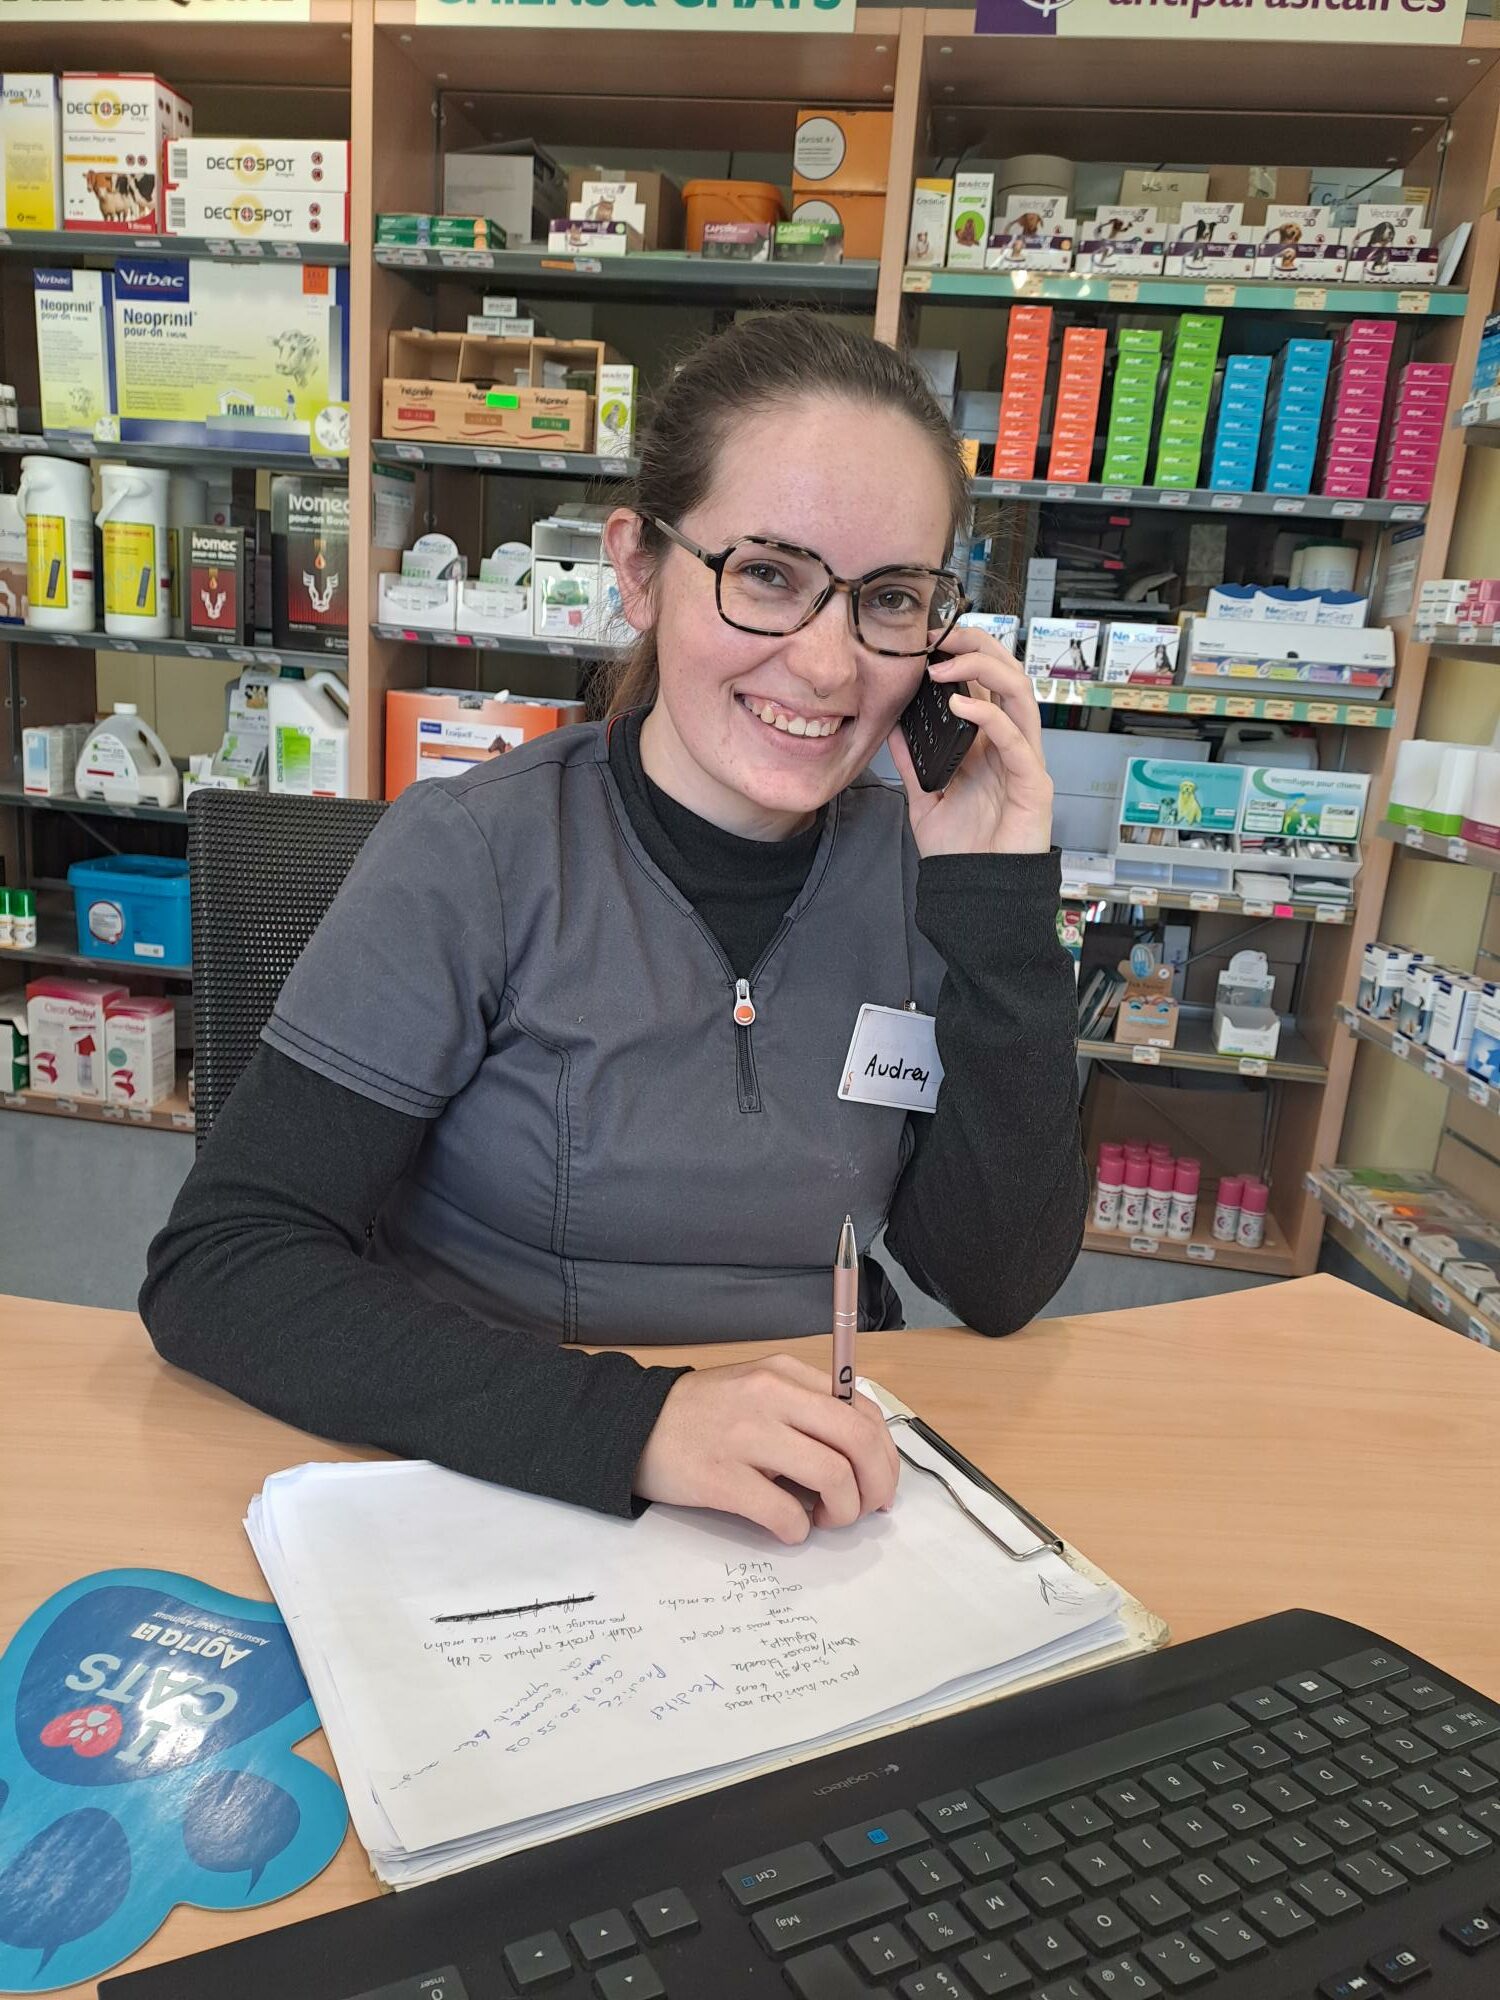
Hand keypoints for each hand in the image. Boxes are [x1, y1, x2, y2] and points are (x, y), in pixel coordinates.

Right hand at [634, 1354, 900, 1543]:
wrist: (632, 1425)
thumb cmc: (704, 1413)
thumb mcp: (759, 1389)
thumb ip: (806, 1407)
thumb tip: (860, 1452)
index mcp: (785, 1374)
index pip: (862, 1410)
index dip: (884, 1453)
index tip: (879, 1482)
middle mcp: (772, 1397)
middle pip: (858, 1440)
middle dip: (877, 1484)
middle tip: (866, 1509)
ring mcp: (746, 1437)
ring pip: (832, 1475)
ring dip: (842, 1510)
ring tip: (823, 1519)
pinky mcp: (721, 1477)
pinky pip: (783, 1512)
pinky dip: (798, 1530)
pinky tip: (788, 1529)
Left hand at [887, 627, 1052, 858]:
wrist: (976, 893)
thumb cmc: (961, 850)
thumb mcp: (925, 797)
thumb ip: (911, 762)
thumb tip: (890, 726)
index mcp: (987, 744)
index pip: (986, 683)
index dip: (964, 655)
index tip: (928, 642)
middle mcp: (1010, 745)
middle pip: (1009, 676)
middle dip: (979, 647)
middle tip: (941, 638)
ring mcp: (1025, 762)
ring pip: (1021, 695)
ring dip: (985, 671)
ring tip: (946, 666)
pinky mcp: (1033, 785)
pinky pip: (1016, 741)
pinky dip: (990, 716)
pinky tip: (960, 705)